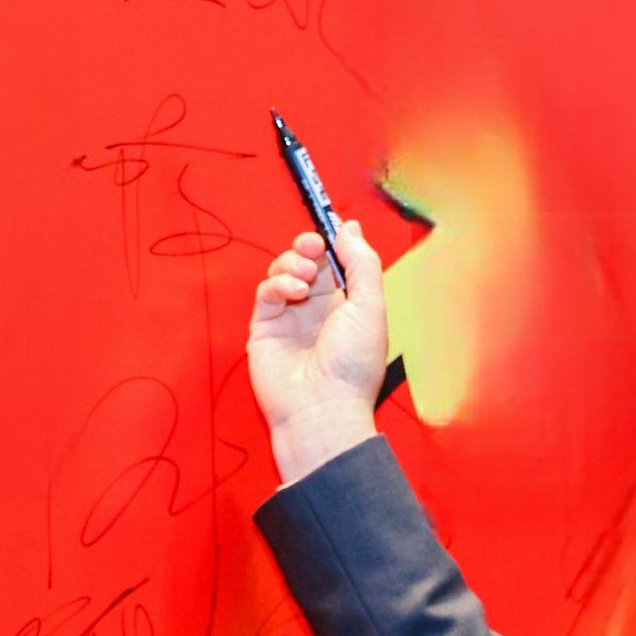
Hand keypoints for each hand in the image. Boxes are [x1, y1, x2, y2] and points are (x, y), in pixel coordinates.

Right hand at [248, 219, 386, 484]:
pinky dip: (277, 282)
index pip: (336, 263)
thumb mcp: (370, 306)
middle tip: (314, 247)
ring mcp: (289, 318)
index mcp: (347, 306)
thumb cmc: (352, 365)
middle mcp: (317, 310)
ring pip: (283, 271)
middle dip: (309, 246)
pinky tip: (292, 291)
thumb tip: (350, 227)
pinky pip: (266, 292)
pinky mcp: (265, 327)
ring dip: (293, 263)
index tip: (332, 230)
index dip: (332, 243)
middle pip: (307, 261)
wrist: (322, 408)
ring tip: (305, 279)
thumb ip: (361, 263)